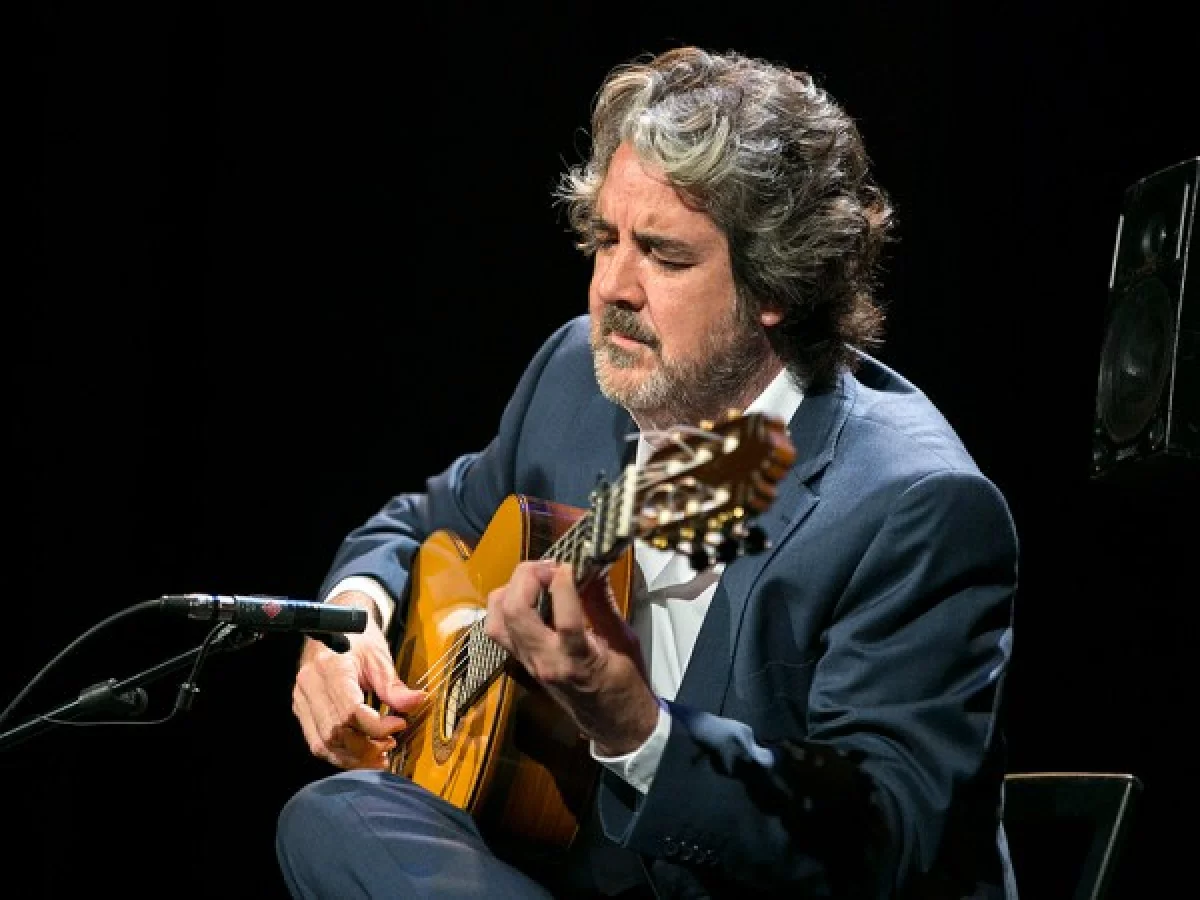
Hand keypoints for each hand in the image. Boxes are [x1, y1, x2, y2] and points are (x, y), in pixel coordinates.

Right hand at [291, 590, 425, 768]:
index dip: (377, 727)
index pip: (350, 712)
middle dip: (366, 748)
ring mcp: (301, 699)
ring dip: (353, 757)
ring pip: (323, 744)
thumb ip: (395, 685)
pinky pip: (317, 742)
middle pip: (335, 733)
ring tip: (379, 756)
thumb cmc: (358, 638)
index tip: (399, 725)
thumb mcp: (380, 657)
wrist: (335, 623)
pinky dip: (339, 754)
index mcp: (330, 668)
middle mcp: (309, 686)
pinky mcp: (301, 709)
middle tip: (391, 745)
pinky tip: (360, 754)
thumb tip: (418, 702)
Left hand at [484, 561, 659, 755]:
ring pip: (497, 620)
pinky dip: (506, 606)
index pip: (564, 617)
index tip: (572, 563)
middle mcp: (545, 662)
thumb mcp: (622, 638)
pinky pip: (499, 629)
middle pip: (516, 612)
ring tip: (534, 579)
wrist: (613, 722)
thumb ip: (601, 601)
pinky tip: (526, 596)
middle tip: (549, 567)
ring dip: (510, 590)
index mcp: (577, 660)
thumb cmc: (624, 681)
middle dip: (527, 578)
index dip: (564, 581)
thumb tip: (590, 565)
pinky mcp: (521, 662)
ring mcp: (528, 663)